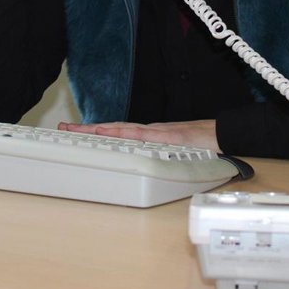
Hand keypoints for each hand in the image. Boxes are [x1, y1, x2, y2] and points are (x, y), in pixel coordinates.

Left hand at [57, 119, 219, 151]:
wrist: (224, 134)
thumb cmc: (202, 143)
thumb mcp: (174, 150)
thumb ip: (158, 152)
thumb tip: (143, 160)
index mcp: (149, 136)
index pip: (116, 133)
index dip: (95, 132)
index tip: (74, 132)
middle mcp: (150, 131)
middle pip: (113, 129)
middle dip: (88, 129)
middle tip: (64, 128)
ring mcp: (159, 132)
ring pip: (125, 129)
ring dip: (102, 129)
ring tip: (81, 130)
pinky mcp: (170, 136)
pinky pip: (146, 136)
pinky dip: (129, 134)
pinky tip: (115, 132)